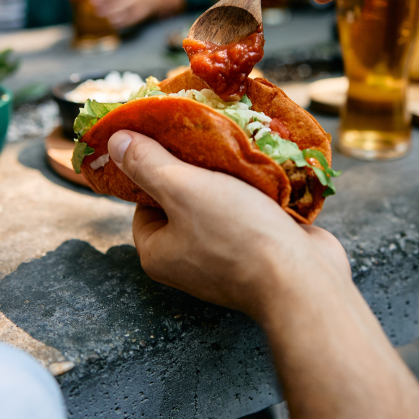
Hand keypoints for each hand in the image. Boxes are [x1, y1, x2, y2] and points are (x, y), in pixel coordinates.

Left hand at [108, 130, 349, 319]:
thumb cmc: (237, 236)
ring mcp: (227, 257)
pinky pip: (251, 211)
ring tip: (241, 147)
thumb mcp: (183, 189)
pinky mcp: (261, 250)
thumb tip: (114, 141)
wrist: (304, 280)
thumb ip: (148, 163)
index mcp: (159, 252)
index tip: (175, 139)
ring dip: (232, 175)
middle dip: (201, 167)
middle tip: (212, 137)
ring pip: (220, 201)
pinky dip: (258, 190)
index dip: (156, 168)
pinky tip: (267, 167)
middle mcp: (189, 259)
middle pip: (184, 198)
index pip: (143, 201)